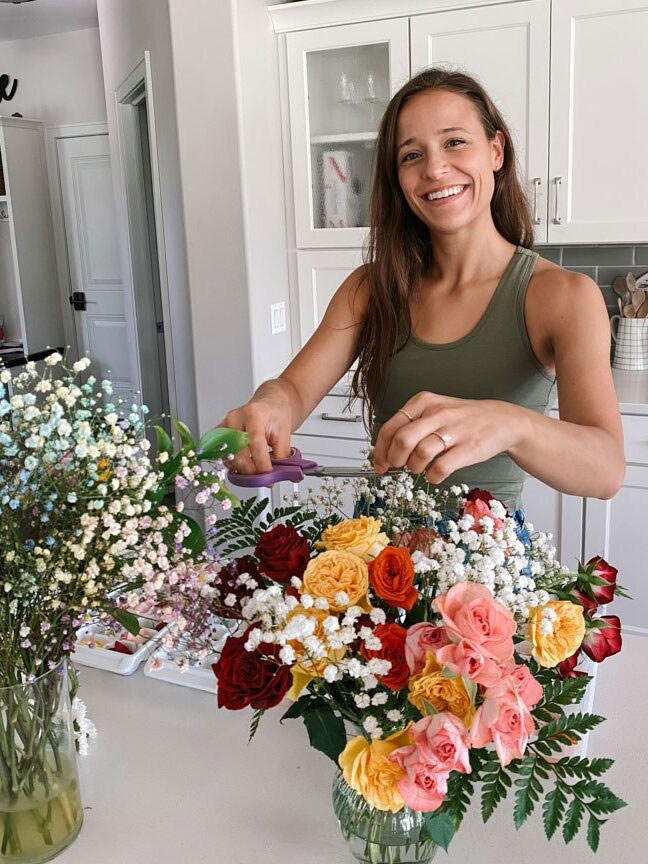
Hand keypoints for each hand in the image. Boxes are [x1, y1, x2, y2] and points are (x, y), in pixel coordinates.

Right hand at [217, 396, 291, 475]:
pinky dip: (235, 463)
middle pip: (238, 453)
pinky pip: (224, 454)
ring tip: (257, 469)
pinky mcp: (220, 433)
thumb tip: (279, 475)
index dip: (261, 465)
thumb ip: (282, 455)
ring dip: (243, 469)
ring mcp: (225, 425)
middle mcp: (235, 418)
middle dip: (252, 471)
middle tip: (264, 478)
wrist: (270, 404)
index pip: (255, 444)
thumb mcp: (285, 433)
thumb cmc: (276, 413)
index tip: (269, 477)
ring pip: (229, 456)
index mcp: (254, 414)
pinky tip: (247, 464)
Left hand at [371, 392, 525, 483]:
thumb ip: (410, 426)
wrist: (502, 420)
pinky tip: (434, 474)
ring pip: (419, 454)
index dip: (380, 450)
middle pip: (402, 440)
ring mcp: (454, 430)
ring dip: (414, 468)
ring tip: (419, 468)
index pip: (391, 427)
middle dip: (393, 459)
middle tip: (397, 467)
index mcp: (424, 401)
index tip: (380, 463)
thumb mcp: (434, 410)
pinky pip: (440, 468)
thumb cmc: (462, 419)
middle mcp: (437, 413)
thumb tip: (385, 451)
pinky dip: (432, 476)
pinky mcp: (468, 448)